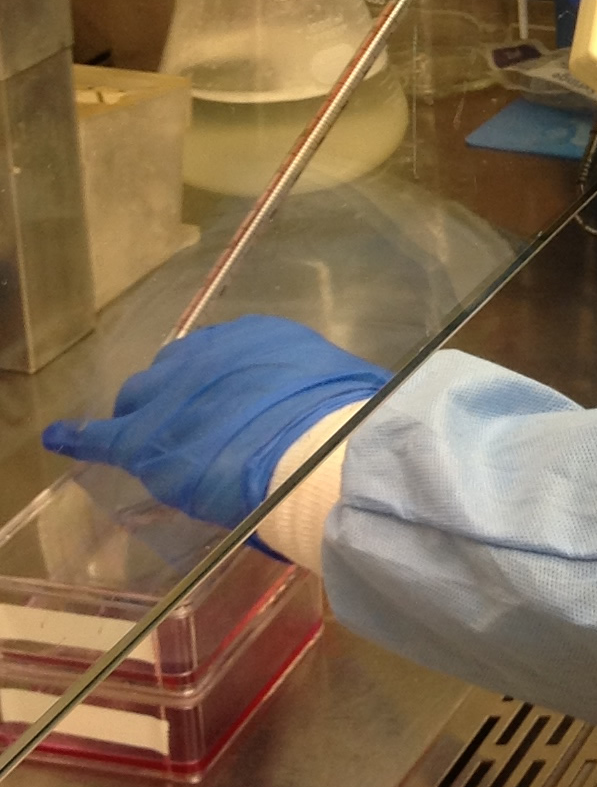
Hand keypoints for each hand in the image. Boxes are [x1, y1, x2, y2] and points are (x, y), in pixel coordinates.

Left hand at [43, 314, 387, 526]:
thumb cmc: (347, 421)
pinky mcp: (145, 439)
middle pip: (173, 375)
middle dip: (178, 398)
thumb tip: (344, 405)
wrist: (319, 449)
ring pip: (140, 402)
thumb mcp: (343, 388)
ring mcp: (170, 394)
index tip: (229, 407)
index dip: (219, 388)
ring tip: (147, 441)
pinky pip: (100, 436)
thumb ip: (321, 394)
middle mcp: (205, 353)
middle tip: (197, 430)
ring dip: (144, 419)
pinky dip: (79, 437)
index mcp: (254, 338)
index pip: (218, 359)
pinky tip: (60, 438)